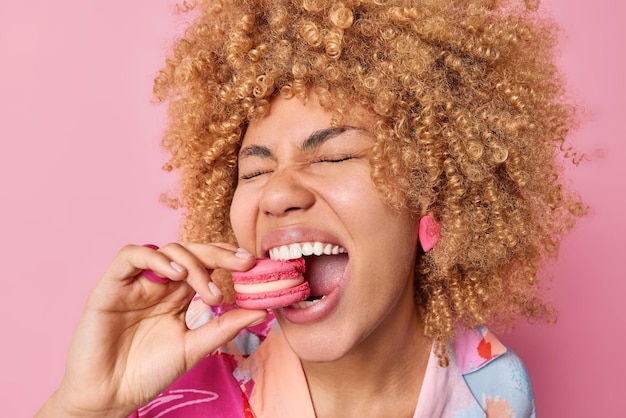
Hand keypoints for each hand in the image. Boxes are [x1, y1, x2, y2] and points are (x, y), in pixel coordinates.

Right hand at [36, 243, 265, 417]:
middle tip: (243, 262)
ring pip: (166, 249)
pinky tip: (174, 274)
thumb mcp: (194, 347)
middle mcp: (158, 283)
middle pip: (191, 252)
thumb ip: (224, 326)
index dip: (228, 259)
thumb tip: (262, 310)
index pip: (206, 265)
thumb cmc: (149, 373)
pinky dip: (155, 258)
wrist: (109, 396)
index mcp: (178, 295)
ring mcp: (136, 283)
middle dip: (219, 253)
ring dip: (192, 262)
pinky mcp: (111, 286)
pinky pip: (130, 255)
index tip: (254, 264)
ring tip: (207, 290)